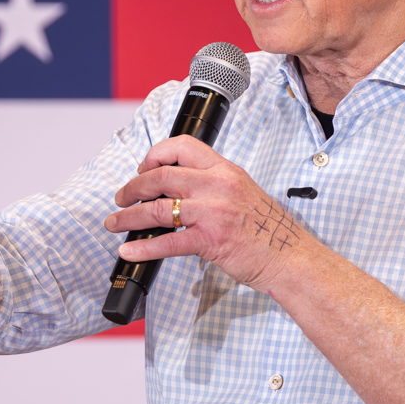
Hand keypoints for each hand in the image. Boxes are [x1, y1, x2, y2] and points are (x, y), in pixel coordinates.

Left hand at [102, 135, 320, 291]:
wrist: (290, 256)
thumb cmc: (268, 230)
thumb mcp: (243, 192)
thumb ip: (212, 186)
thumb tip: (177, 190)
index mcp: (225, 170)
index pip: (182, 146)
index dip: (154, 155)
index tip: (142, 168)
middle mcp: (217, 186)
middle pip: (161, 176)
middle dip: (133, 187)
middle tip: (121, 197)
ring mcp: (213, 212)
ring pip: (157, 208)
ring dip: (129, 216)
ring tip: (115, 222)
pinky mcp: (210, 240)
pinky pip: (167, 242)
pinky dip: (143, 246)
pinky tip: (129, 249)